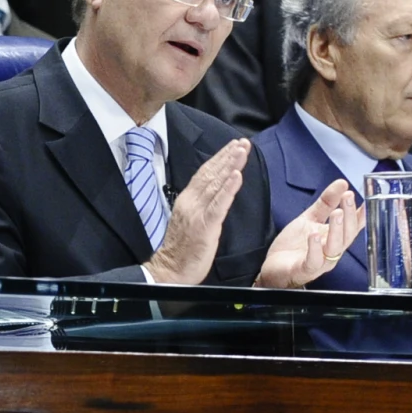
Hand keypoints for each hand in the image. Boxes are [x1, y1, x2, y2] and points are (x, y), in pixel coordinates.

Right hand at [143, 138, 250, 284]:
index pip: (204, 173)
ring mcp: (197, 213)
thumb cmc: (181, 249)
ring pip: (216, 184)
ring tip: (242, 151)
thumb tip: (215, 193)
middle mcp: (191, 202)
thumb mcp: (189, 220)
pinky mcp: (205, 226)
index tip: (233, 146)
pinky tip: (237, 176)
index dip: (219, 158)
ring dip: (231, 165)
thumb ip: (201, 205)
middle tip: (243, 142)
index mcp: (187, 200)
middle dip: (228, 156)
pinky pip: (219, 204)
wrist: (169, 270)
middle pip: (211, 174)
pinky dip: (228, 188)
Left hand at [256, 179, 365, 287]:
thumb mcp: (310, 218)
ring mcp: (320, 262)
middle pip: (347, 234)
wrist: (274, 268)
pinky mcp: (305, 269)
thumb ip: (326, 202)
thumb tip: (342, 184)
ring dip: (337, 229)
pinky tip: (314, 235)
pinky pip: (314, 260)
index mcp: (335, 238)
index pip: (353, 225)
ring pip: (335, 247)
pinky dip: (315, 248)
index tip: (363, 197)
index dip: (360, 213)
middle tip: (348, 198)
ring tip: (336, 213)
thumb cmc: (294, 247)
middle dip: (349, 215)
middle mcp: (332, 251)